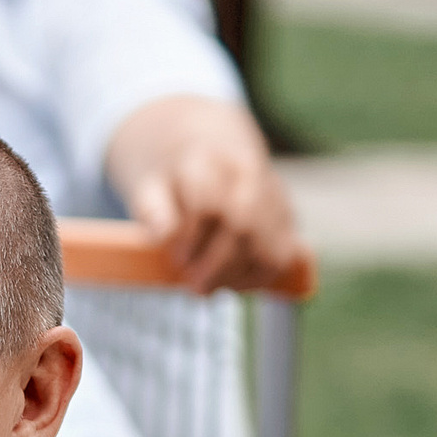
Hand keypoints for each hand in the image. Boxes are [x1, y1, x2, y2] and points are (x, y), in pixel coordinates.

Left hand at [109, 96, 308, 295]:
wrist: (207, 151)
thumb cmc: (173, 181)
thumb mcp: (150, 187)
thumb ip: (153, 208)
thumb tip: (164, 236)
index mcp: (208, 161)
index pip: (208, 200)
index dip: (192, 237)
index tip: (177, 261)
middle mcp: (246, 174)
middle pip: (244, 223)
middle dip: (218, 262)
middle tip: (194, 285)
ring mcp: (272, 194)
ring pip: (269, 242)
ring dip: (238, 274)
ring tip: (209, 285)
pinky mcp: (286, 215)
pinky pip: (284, 256)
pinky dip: (259, 277)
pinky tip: (232, 283)